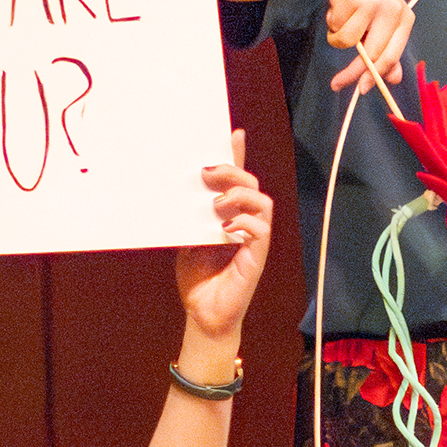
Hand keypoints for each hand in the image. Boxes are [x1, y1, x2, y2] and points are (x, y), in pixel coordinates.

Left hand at [177, 130, 272, 339]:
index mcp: (230, 214)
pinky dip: (244, 224)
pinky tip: (225, 228)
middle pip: (252, 184)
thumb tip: (184, 187)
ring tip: (217, 202)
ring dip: (240, 196)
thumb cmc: (197, 277)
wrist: (202, 313)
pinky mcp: (256, 257)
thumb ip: (191, 215)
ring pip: (262, 203)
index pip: (238, 180)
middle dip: (233, 171)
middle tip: (208, 171)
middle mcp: (246, 222)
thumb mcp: (187, 237)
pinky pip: (261, 231)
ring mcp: (254, 239)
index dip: (238, 155)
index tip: (233, 133)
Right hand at [311, 0, 410, 93]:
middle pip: (372, 55)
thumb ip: (386, 48)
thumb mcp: (378, 22)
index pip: (392, 55)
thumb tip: (394, 79)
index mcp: (405, 17)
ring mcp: (373, 1)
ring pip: (349, 42)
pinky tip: (336, 6)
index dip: (377, 77)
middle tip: (336, 84)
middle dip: (352, 73)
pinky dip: (331, 22)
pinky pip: (335, 27)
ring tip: (340, 20)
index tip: (362, 91)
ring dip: (337, 37)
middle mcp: (393, 9)